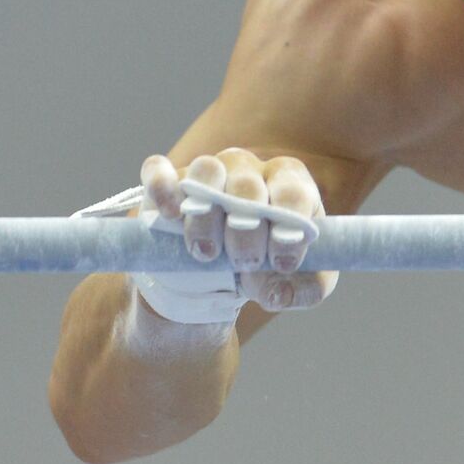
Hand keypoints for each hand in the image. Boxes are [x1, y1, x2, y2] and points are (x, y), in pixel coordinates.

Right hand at [137, 148, 338, 318]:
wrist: (221, 276)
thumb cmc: (267, 268)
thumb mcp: (299, 283)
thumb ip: (304, 290)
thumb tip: (279, 294)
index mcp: (289, 185)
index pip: (293, 192)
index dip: (288, 228)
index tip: (282, 264)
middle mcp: (250, 170)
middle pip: (248, 185)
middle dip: (245, 230)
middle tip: (244, 264)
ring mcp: (210, 171)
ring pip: (207, 171)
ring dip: (206, 214)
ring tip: (207, 252)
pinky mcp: (171, 182)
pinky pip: (159, 170)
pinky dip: (162, 186)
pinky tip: (170, 214)